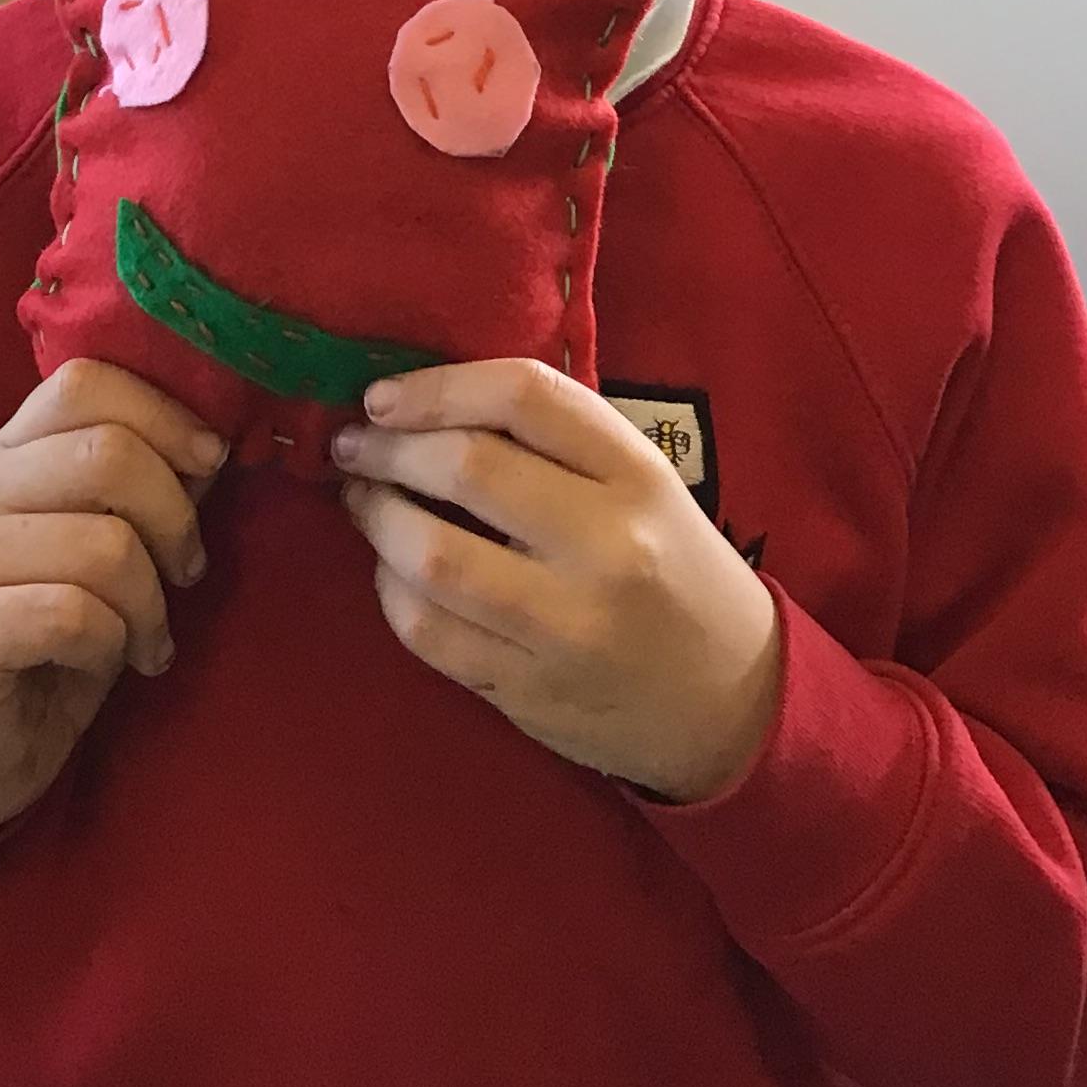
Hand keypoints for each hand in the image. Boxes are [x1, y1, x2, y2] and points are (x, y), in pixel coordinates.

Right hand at [0, 358, 226, 840]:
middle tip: (186, 572)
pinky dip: (116, 644)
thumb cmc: (57, 636)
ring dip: (152, 602)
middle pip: (109, 453)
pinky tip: (112, 663)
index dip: (164, 413)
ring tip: (148, 635)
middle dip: (176, 520)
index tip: (209, 464)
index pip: (85, 381)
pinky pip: (76, 616)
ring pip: (105, 544)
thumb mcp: (110, 543)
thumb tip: (212, 441)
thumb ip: (149, 482)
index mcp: (10, 452)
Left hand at [331, 360, 780, 803]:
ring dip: (375, 518)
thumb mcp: (645, 486)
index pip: (527, 396)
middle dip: (388, 450)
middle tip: (354, 446)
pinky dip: (390, 592)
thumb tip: (425, 406)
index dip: (438, 385)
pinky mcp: (529, 692)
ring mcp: (566, 627)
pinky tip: (392, 572)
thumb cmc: (675, 570)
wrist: (733, 701)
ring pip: (431, 557)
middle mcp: (607, 545)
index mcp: (639, 476)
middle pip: (467, 469)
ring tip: (363, 500)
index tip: (383, 396)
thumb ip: (557, 443)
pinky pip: (427, 633)